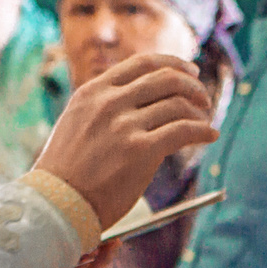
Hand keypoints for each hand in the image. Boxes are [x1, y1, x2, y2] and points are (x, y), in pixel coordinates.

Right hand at [33, 54, 218, 232]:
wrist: (56, 203)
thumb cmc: (66, 172)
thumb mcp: (76, 122)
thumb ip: (104, 106)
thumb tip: (141, 100)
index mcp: (92, 91)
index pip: (143, 64)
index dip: (173, 64)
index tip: (190, 71)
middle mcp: (109, 102)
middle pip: (166, 79)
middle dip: (192, 85)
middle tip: (203, 97)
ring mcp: (125, 125)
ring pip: (178, 104)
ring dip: (199, 111)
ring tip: (206, 121)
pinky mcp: (141, 151)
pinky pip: (184, 131)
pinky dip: (203, 131)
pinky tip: (210, 136)